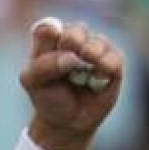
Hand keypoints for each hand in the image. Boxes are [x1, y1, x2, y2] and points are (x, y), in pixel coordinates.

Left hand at [20, 19, 124, 149]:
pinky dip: (106, 66)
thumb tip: (71, 56)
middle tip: (71, 59)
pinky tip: (98, 78)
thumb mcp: (33, 83)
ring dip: (91, 54)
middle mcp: (73, 41)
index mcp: (49, 42)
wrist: (67, 122)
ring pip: (98, 41)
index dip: (50, 32)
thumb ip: (43, 66)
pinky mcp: (113, 63)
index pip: (48, 27)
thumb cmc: (48, 97)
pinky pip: (115, 57)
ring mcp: (94, 50)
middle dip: (73, 41)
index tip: (51, 39)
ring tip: (83, 73)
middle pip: (77, 29)